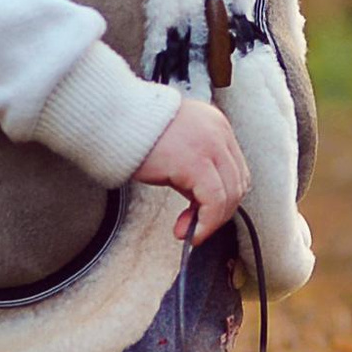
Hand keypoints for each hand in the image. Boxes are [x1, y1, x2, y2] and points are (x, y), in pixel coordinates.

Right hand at [137, 97, 249, 244]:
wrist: (115, 120)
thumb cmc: (137, 133)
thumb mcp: (176, 151)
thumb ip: (193, 174)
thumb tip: (200, 208)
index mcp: (216, 126)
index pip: (235, 170)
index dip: (224, 198)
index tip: (205, 214)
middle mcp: (218, 133)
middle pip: (237, 183)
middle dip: (219, 213)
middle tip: (196, 228)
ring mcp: (211, 145)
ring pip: (229, 194)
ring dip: (212, 221)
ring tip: (190, 232)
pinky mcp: (196, 162)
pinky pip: (213, 201)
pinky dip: (206, 222)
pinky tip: (191, 232)